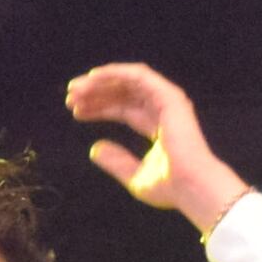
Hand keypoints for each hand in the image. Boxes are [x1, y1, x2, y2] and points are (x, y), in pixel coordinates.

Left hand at [65, 62, 244, 231]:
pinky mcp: (168, 96)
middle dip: (95, 93)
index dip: (99, 108)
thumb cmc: (169, 188)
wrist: (191, 187)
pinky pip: (138, 75)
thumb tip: (94, 150)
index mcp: (157, 127)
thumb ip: (116, 162)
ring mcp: (167, 101)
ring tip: (76, 89)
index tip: (76, 111)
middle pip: (123, 94)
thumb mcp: (134, 177)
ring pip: (128, 81)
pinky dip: (115, 73)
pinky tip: (93, 78)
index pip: (123, 110)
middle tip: (70, 97)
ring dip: (101, 81)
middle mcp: (162, 111)